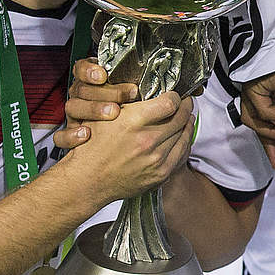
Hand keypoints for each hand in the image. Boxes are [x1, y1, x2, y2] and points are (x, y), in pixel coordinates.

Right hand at [53, 58, 137, 149]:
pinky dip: (71, 136)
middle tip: (128, 94)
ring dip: (93, 109)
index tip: (103, 75)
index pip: (82, 69)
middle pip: (82, 88)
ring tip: (113, 112)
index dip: (90, 71)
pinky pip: (61, 136)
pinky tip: (85, 135)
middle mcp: (80, 96)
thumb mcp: (130, 94)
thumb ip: (133, 86)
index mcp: (91, 82)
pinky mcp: (69, 134)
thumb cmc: (124, 109)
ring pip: (73, 107)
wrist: (111, 142)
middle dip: (106, 91)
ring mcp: (75, 115)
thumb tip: (154, 85)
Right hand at [70, 91, 195, 202]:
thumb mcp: (105, 116)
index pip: (170, 103)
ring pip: (184, 134)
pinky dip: (184, 142)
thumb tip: (153, 93)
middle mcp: (147, 141)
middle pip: (181, 117)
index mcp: (133, 122)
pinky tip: (180, 136)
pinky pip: (182, 153)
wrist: (88, 181)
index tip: (175, 95)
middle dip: (185, 107)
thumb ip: (131, 103)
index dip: (175, 97)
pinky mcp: (161, 174)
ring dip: (186, 123)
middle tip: (184, 103)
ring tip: (184, 117)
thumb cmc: (92, 148)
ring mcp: (156, 160)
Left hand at [239, 19, 274, 167]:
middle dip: (267, 142)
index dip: (271, 139)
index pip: (264, 118)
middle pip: (254, 121)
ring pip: (253, 119)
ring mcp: (257, 83)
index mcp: (272, 88)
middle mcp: (261, 85)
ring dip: (273, 133)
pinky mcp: (257, 83)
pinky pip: (262, 111)